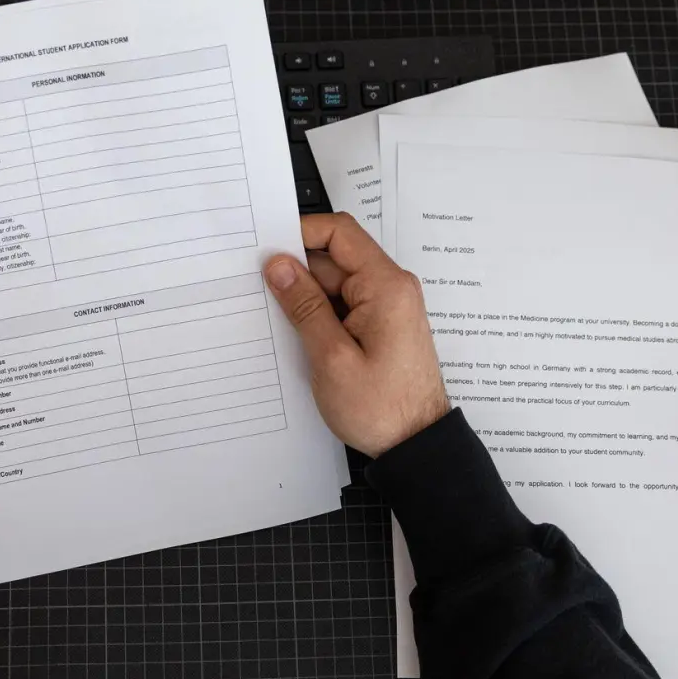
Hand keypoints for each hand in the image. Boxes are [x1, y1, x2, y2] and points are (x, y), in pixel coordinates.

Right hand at [263, 213, 449, 457]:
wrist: (416, 445)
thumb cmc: (382, 409)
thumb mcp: (332, 358)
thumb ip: (304, 306)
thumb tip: (279, 265)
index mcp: (385, 286)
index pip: (340, 233)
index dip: (301, 233)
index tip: (267, 249)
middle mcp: (391, 288)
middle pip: (334, 259)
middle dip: (297, 272)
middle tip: (260, 293)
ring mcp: (387, 307)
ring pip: (336, 284)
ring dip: (307, 298)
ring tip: (280, 323)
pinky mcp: (381, 325)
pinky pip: (345, 306)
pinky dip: (321, 316)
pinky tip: (301, 337)